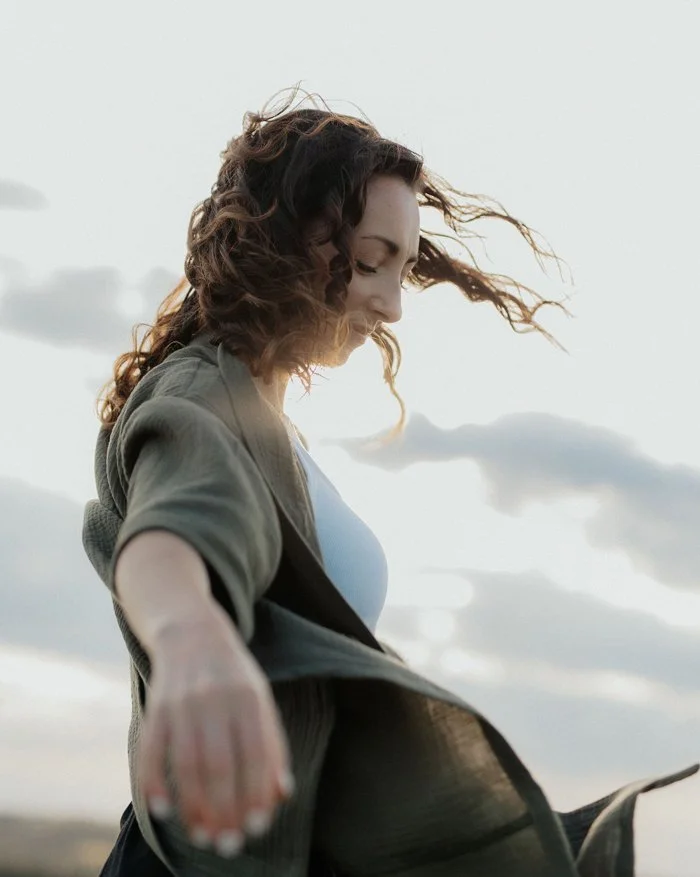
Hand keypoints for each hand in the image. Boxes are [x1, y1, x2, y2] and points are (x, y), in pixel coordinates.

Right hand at [137, 605, 292, 857]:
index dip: (255, 792)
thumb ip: (272, 744)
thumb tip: (281, 794)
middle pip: (220, 764)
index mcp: (249, 696)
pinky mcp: (156, 707)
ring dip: (193, 805)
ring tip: (202, 835)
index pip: (255, 752)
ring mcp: (182, 702)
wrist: (192, 632)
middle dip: (224, 809)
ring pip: (186, 763)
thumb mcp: (260, 699)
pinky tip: (164, 811)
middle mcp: (216, 698)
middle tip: (228, 845)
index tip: (256, 827)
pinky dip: (155, 782)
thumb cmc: (233, 676)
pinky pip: (153, 750)